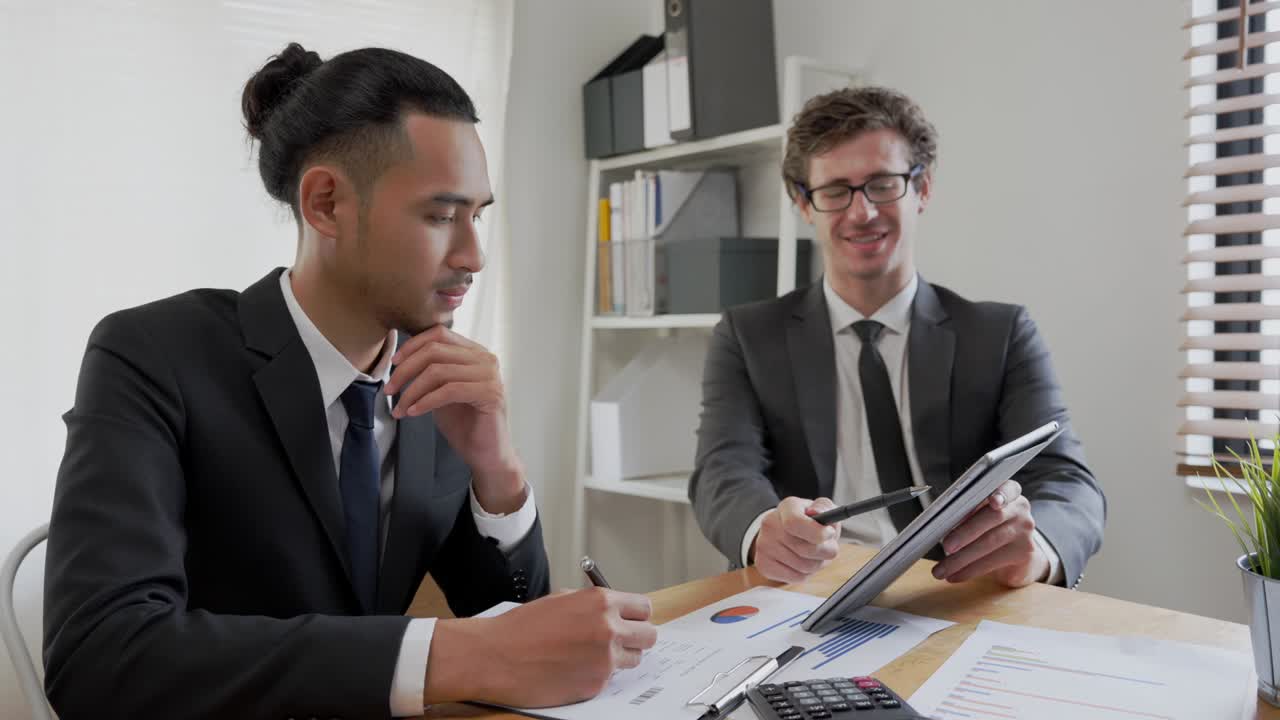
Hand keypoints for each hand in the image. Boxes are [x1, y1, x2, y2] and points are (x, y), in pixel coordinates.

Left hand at [384, 325, 523, 510]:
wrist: (486, 453)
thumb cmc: (465, 424)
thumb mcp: (441, 391)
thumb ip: (430, 372)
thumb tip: (401, 360)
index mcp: (474, 352)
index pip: (439, 333)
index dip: (412, 345)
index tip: (393, 363)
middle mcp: (485, 358)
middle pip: (435, 350)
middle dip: (405, 370)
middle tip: (390, 389)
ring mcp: (490, 375)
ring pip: (438, 371)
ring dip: (412, 391)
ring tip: (400, 408)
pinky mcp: (490, 394)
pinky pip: (448, 391)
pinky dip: (426, 401)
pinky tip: (414, 412)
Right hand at [424, 587, 658, 706]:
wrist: (495, 655)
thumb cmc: (521, 627)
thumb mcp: (561, 599)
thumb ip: (593, 604)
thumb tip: (615, 612)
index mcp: (600, 602)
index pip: (644, 608)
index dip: (636, 616)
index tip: (632, 621)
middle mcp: (608, 629)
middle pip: (649, 636)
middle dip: (636, 638)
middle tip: (621, 641)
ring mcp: (604, 659)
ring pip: (633, 660)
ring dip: (619, 658)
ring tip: (591, 656)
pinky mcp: (595, 685)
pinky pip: (609, 680)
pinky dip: (596, 676)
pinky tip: (572, 670)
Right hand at [750, 497, 839, 583]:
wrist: (785, 533)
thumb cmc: (810, 522)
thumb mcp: (822, 510)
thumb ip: (825, 508)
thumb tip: (818, 513)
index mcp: (786, 507)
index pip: (794, 523)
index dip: (816, 532)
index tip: (830, 534)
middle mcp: (770, 524)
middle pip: (805, 549)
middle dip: (824, 552)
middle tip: (827, 547)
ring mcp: (764, 545)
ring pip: (804, 567)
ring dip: (816, 564)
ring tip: (813, 555)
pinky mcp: (764, 564)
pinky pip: (796, 577)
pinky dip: (805, 573)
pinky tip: (802, 563)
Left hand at [933, 480, 1047, 586]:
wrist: (1018, 557)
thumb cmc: (990, 530)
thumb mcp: (979, 516)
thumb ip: (967, 512)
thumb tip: (941, 522)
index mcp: (1008, 492)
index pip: (1007, 488)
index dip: (1001, 493)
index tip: (993, 500)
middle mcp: (1019, 509)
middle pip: (992, 518)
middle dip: (965, 532)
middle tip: (946, 546)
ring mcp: (1024, 531)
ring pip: (989, 543)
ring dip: (961, 558)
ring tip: (942, 569)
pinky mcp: (1024, 553)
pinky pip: (992, 562)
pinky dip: (969, 570)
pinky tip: (955, 575)